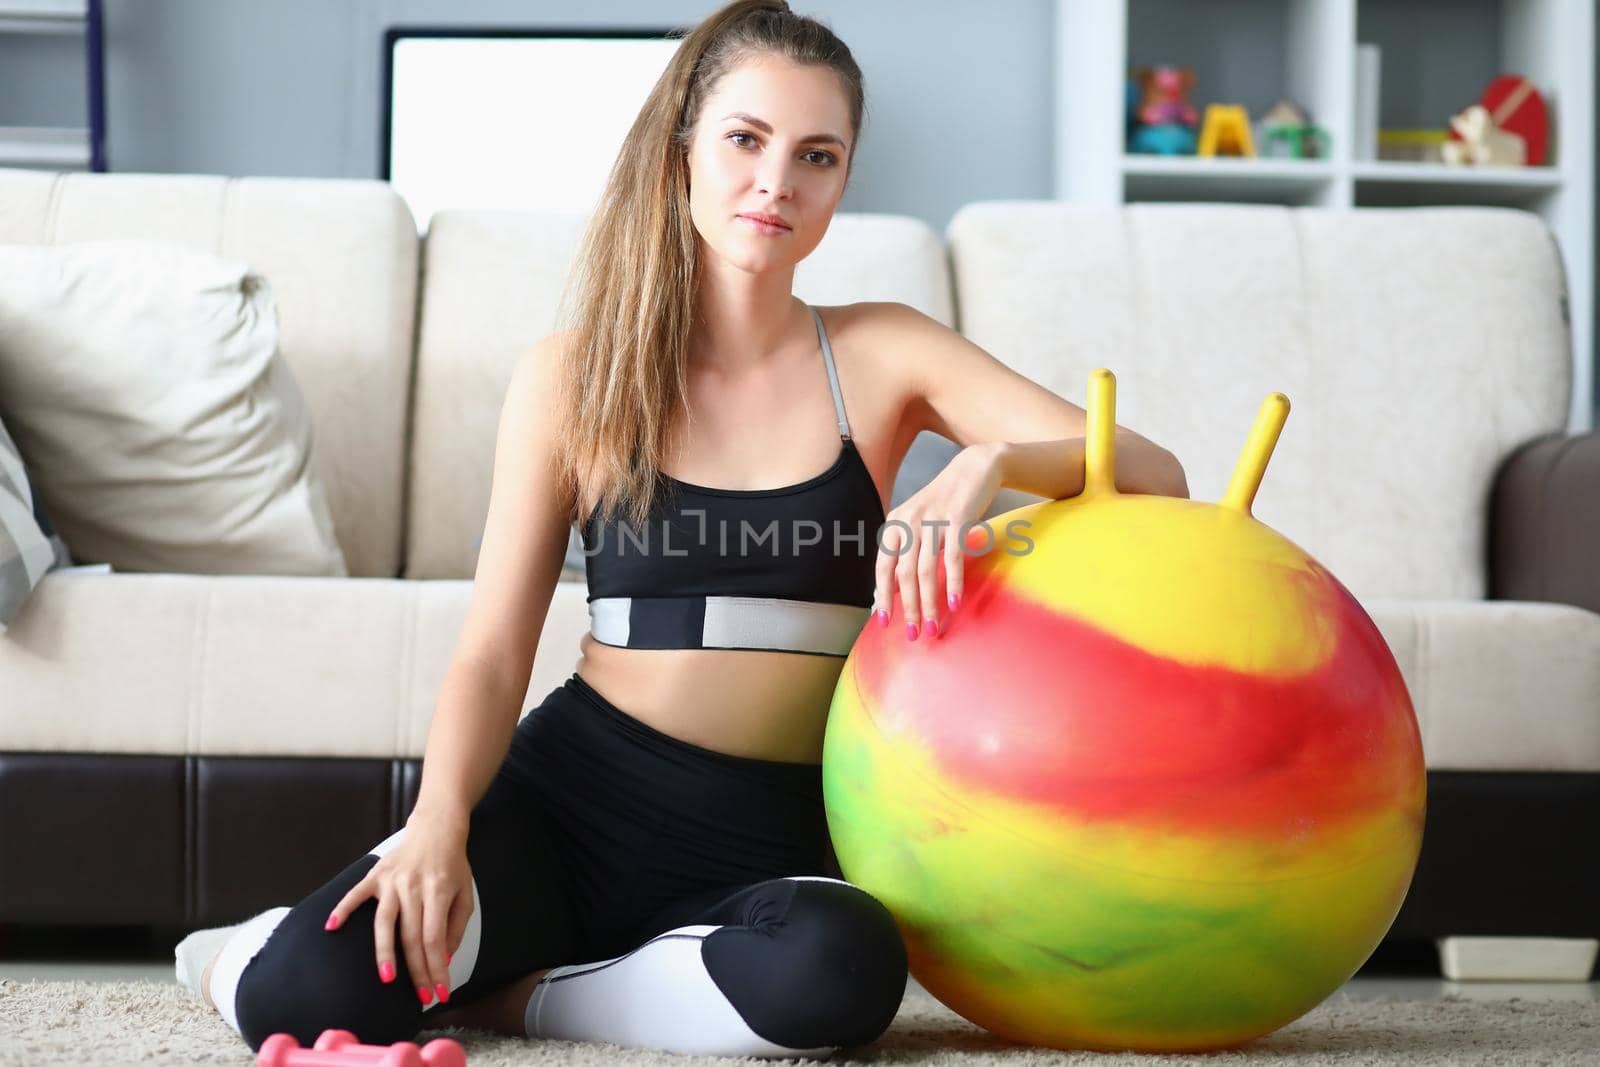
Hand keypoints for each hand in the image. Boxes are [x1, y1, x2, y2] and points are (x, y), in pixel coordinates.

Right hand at [323, 810, 472, 1007]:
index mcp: (438, 890)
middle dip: (416, 970)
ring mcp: (391, 880)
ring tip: (386, 978)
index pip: (434, 938)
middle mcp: (413, 886)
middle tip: (419, 997)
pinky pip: (356, 893)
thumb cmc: (453, 865)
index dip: (436, 968)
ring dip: (384, 951)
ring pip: (384, 921)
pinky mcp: (375, 874)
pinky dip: (342, 909)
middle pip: (411, 936)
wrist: (437, 828)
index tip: (439, 991)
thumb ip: (455, 927)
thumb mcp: (465, 894)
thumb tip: (441, 959)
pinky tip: (331, 927)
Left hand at [872, 443, 1003, 639]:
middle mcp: (909, 522)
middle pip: (903, 574)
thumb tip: (896, 588)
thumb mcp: (919, 521)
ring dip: (929, 603)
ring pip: (925, 571)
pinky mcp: (957, 520)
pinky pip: (951, 558)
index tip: (884, 621)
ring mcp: (932, 520)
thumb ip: (907, 549)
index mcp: (895, 524)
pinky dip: (952, 583)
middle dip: (908, 608)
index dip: (883, 595)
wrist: (975, 468)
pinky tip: (953, 603)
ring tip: (933, 627)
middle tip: (913, 634)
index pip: (883, 566)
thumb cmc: (947, 502)